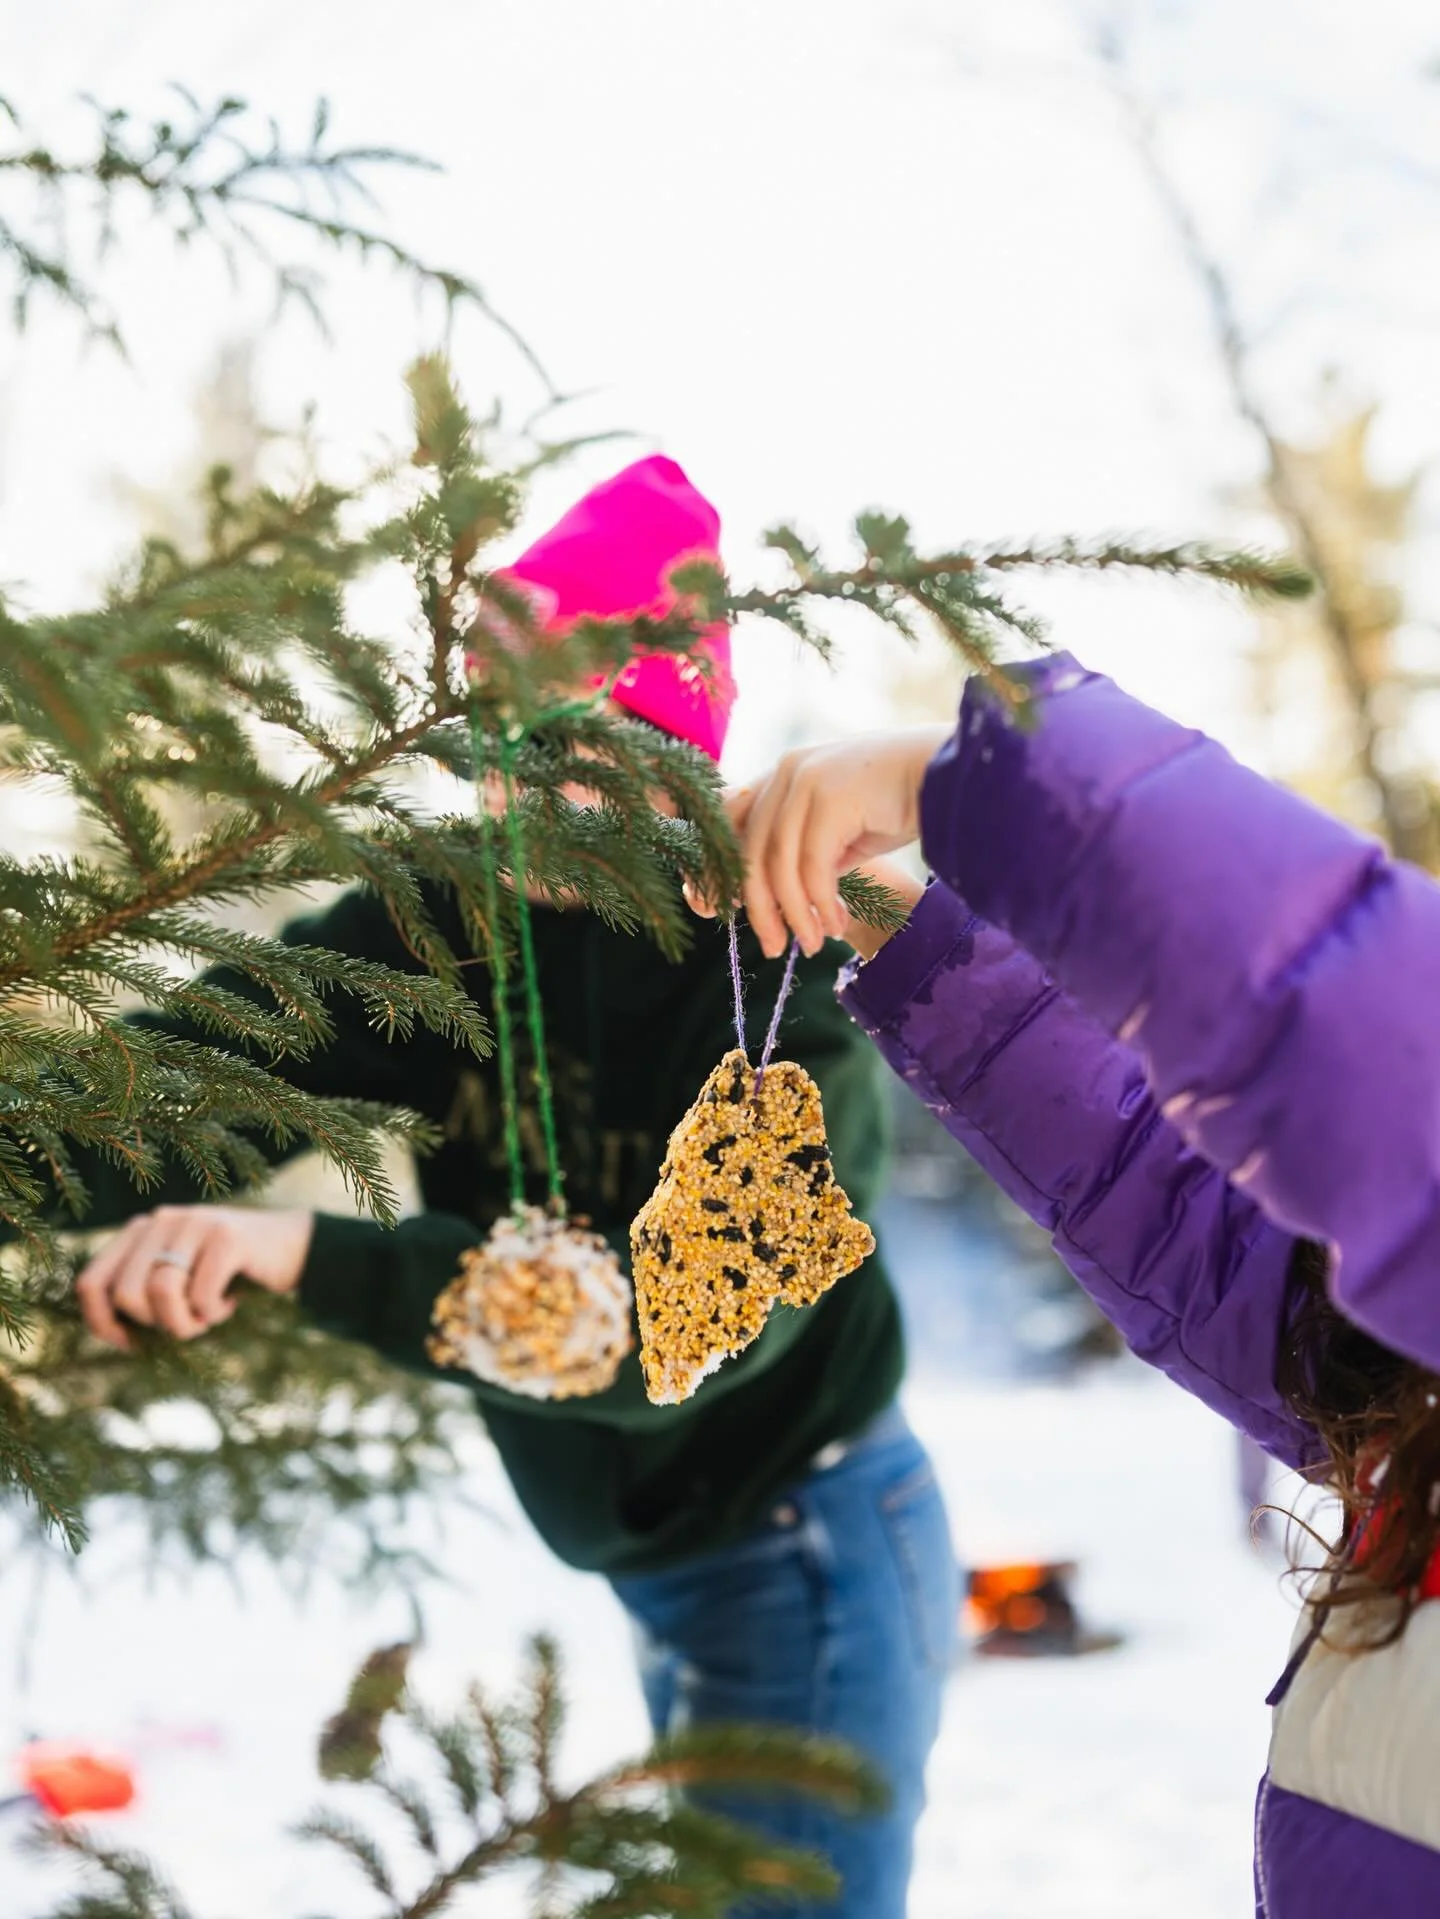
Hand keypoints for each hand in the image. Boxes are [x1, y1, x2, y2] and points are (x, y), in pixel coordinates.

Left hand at [74, 1205, 314, 1351]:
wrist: (295, 1247)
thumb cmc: (228, 1273)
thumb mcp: (179, 1275)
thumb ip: (142, 1286)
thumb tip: (108, 1328)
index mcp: (142, 1229)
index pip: (91, 1282)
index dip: (102, 1322)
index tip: (131, 1343)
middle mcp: (163, 1220)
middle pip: (127, 1294)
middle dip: (158, 1324)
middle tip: (190, 1322)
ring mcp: (195, 1223)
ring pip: (161, 1294)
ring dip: (186, 1323)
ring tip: (207, 1317)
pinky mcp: (227, 1236)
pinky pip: (202, 1295)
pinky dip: (214, 1312)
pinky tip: (230, 1302)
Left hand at [704, 728, 947, 957]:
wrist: (952, 776)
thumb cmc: (901, 803)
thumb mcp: (842, 828)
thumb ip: (809, 850)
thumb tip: (785, 897)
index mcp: (784, 774)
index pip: (732, 823)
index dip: (727, 872)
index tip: (732, 914)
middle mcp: (787, 771)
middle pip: (751, 852)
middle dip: (759, 908)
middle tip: (774, 948)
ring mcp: (805, 780)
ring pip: (778, 864)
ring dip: (794, 913)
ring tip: (814, 944)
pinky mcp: (830, 798)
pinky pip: (812, 866)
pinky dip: (820, 904)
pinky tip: (836, 925)